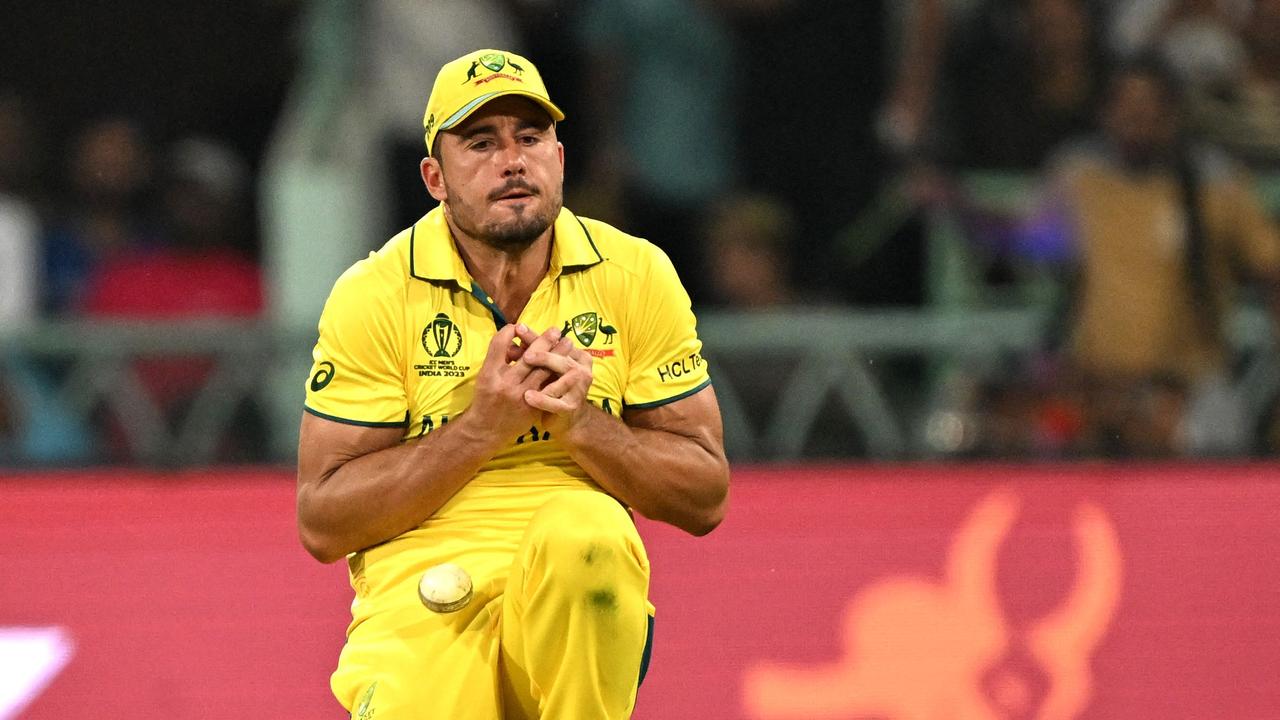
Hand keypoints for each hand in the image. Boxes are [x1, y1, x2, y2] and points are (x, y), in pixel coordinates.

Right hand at [467, 324, 565, 441]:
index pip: (499, 343)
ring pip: (543, 371)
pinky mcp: (532, 407)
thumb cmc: (485, 398)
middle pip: (528, 356)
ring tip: (568, 343)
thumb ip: (497, 357)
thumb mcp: (484, 375)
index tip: (520, 326)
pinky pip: (549, 388)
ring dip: (557, 355)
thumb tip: (514, 336)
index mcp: (489, 372)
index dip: (510, 330)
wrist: (486, 430)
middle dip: (544, 340)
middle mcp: (505, 383)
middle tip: (556, 330)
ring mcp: (520, 396)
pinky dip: (560, 376)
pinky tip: (570, 367)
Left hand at [516, 324, 594, 435]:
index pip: (557, 343)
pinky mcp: (572, 407)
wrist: (567, 419)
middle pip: (562, 359)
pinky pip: (556, 403)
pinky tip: (528, 397)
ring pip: (563, 380)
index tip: (518, 328)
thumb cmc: (553, 387)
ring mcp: (580, 390)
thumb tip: (513, 335)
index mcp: (579, 357)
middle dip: (543, 355)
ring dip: (543, 376)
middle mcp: (583, 371)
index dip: (537, 337)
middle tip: (526, 354)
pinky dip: (542, 399)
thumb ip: (533, 351)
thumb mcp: (546, 368)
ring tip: (524, 373)